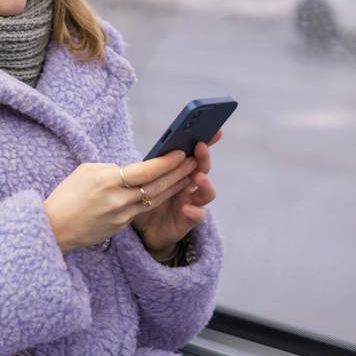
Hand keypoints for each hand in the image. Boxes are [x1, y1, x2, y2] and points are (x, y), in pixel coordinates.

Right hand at [44, 150, 197, 253]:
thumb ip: (113, 169)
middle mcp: (117, 200)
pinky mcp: (121, 227)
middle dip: (178, 172)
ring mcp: (121, 216)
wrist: (53, 228)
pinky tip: (170, 189)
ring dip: (175, 186)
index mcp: (107, 181)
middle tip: (195, 160)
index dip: (165, 162)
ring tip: (190, 173)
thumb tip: (131, 169)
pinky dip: (159, 197)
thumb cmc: (67, 194)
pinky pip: (144, 209)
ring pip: (155, 199)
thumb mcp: (87, 171)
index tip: (180, 152)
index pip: (145, 171)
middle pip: (156, 185)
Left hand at [132, 131, 220, 260]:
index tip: (211, 126)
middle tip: (200, 146)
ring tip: (198, 177)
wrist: (143, 229)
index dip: (205, 139)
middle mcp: (190, 185)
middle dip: (204, 157)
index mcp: (180, 171)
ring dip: (205, 184)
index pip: (194, 152)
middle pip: (203, 168)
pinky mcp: (189, 220)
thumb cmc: (144, 199)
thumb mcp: (145, 179)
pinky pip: (198, 215)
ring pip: (207, 192)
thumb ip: (152, 165)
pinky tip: (187, 208)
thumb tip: (152, 148)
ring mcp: (192, 202)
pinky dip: (194, 212)